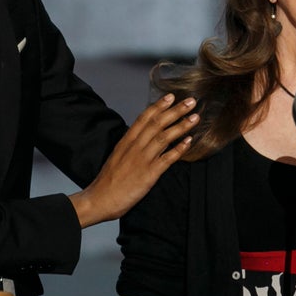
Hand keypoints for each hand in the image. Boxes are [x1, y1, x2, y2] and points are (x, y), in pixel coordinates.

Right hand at [69, 94, 197, 226]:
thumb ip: (130, 146)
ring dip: (181, 126)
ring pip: (164, 137)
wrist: (100, 199)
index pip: (144, 118)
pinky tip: (189, 141)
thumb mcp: (117, 156)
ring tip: (195, 117)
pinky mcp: (149, 174)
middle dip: (175, 111)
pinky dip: (179, 148)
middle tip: (190, 101)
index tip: (171, 96)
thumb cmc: (108, 181)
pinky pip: (167, 158)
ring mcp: (142, 159)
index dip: (158, 106)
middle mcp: (134, 147)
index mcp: (126, 141)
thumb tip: (142, 137)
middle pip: (157, 123)